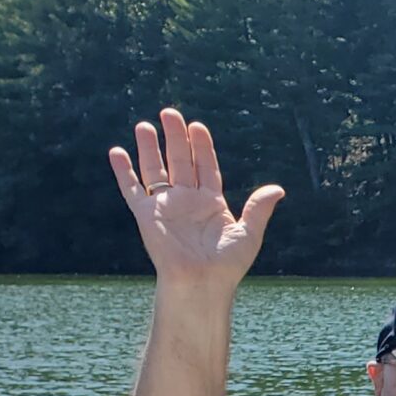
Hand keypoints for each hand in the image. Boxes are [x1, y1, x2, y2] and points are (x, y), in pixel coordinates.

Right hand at [106, 109, 282, 291]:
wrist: (202, 283)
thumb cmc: (227, 265)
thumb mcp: (249, 233)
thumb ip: (259, 208)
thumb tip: (279, 189)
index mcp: (211, 203)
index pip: (205, 167)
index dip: (201, 146)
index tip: (197, 126)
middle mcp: (187, 201)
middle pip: (179, 162)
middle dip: (175, 137)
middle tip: (170, 112)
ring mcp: (165, 207)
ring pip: (155, 170)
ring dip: (149, 148)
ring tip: (144, 125)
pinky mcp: (146, 215)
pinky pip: (132, 189)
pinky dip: (123, 172)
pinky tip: (117, 152)